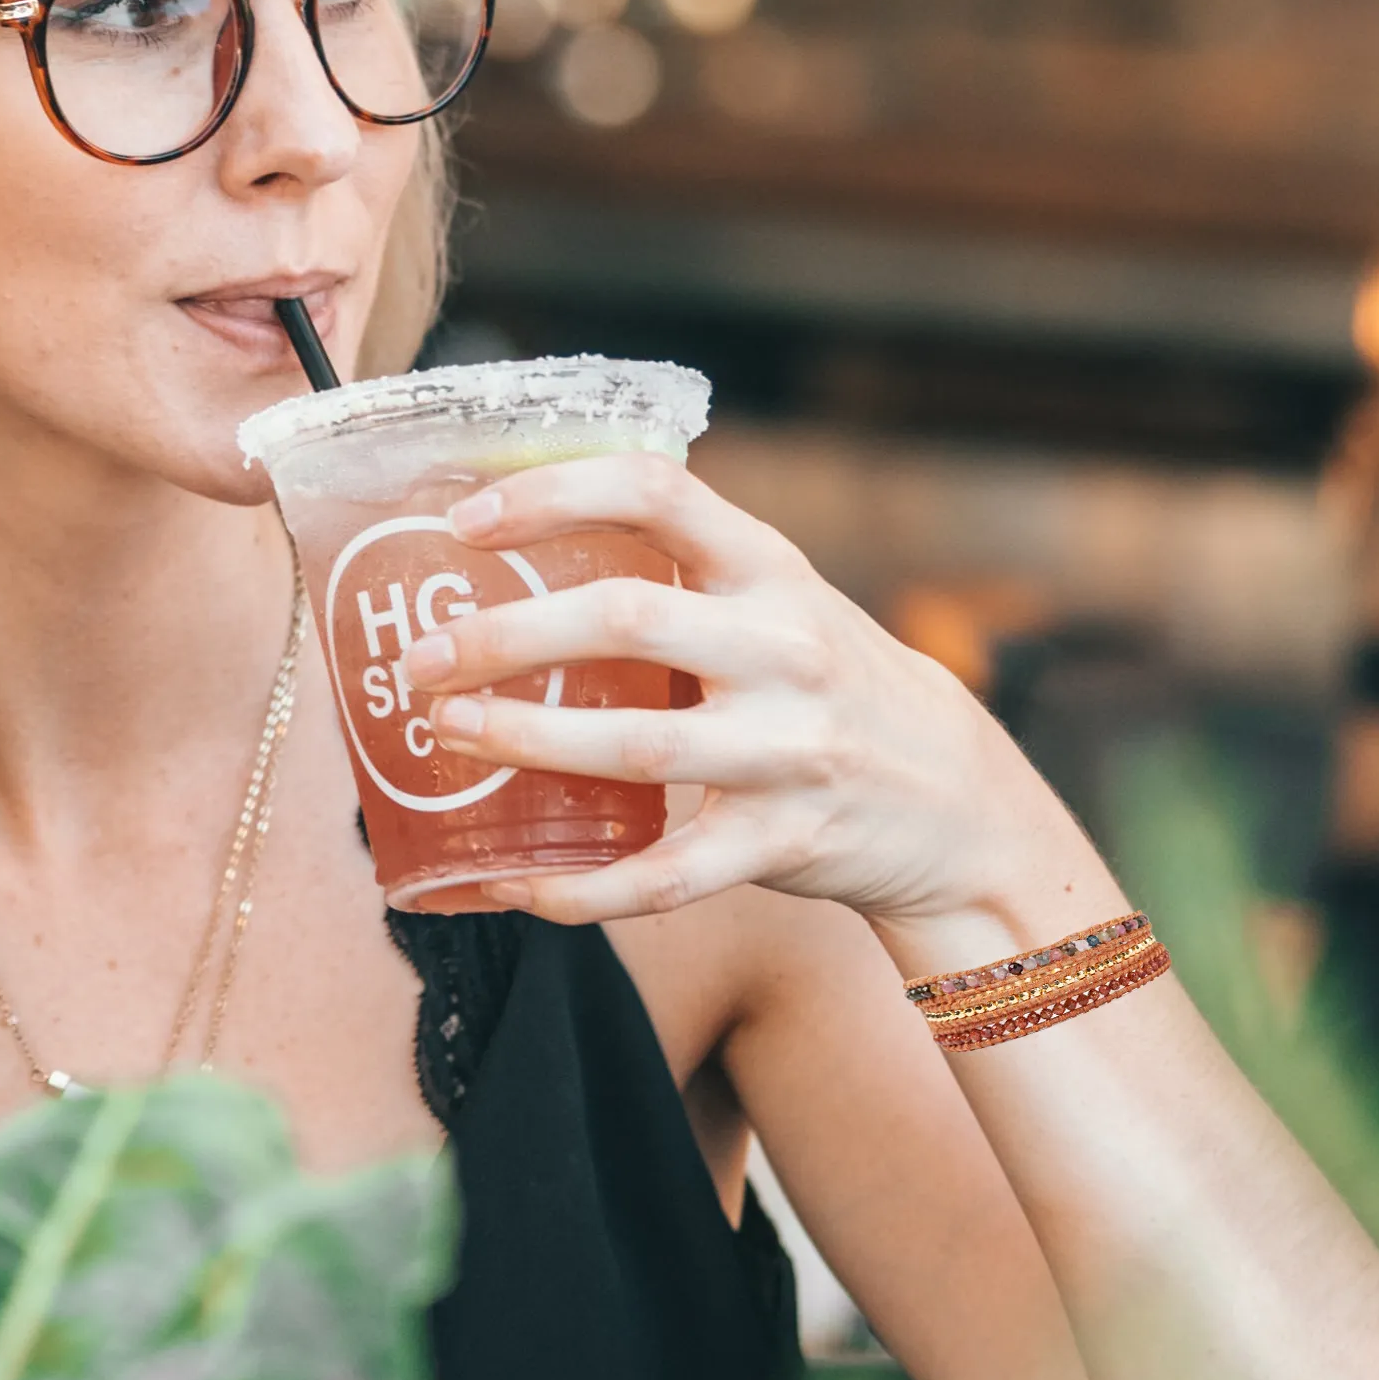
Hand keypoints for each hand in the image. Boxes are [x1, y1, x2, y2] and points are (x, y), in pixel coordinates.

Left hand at [399, 454, 1118, 961]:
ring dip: (528, 741)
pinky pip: (668, 876)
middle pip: (628, 621)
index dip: (554, 494)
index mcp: (769, 568)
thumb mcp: (774, 600)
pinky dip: (586, 888)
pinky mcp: (786, 842)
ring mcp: (789, 749)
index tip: (467, 522)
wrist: (955, 798)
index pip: (658, 491)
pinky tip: (518, 884)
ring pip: (638, 747)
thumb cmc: (820, 682)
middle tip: (423, 659)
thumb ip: (674, 574)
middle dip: (509, 637)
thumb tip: (511, 546)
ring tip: (449, 735)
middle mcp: (784, 648)